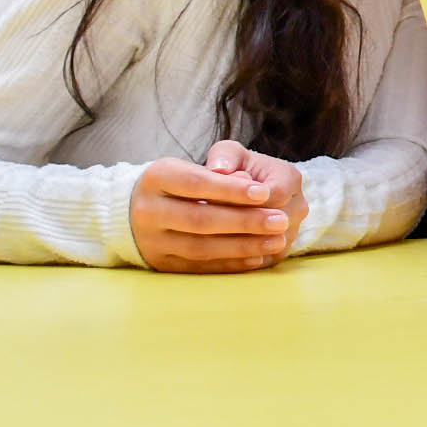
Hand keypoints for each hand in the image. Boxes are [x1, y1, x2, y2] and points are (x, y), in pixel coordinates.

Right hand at [129, 141, 307, 273]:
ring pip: (200, 248)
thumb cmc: (189, 177)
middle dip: (244, 222)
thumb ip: (228, 160)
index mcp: (157, 177)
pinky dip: (229, 264)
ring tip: (276, 241)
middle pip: (199, 219)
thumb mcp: (205, 158)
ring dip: (242, 247)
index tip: (265, 192)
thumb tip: (245, 180)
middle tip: (281, 221)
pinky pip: (198, 268)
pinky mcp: (161, 264)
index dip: (231, 190)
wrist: (145, 206)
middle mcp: (146, 211)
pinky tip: (257, 258)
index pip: (197, 183)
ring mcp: (151, 241)